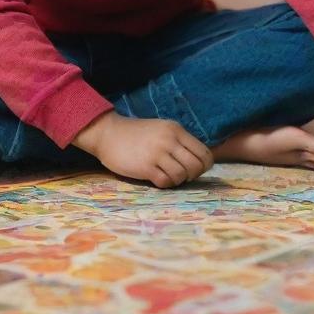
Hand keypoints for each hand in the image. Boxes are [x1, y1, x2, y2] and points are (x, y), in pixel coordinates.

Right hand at [81, 113, 213, 188]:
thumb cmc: (136, 134)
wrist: (108, 133)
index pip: (204, 153)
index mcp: (175, 130)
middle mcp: (169, 140)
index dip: (204, 166)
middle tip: (181, 175)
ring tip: (166, 176)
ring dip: (177, 180)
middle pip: (196, 166)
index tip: (194, 169)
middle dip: (192, 175)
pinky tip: (156, 178)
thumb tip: (199, 161)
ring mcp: (157, 153)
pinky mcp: (145, 167)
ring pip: (182, 175)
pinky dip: (164, 183)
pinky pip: (165, 182)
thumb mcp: (161, 129)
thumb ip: (179, 141)